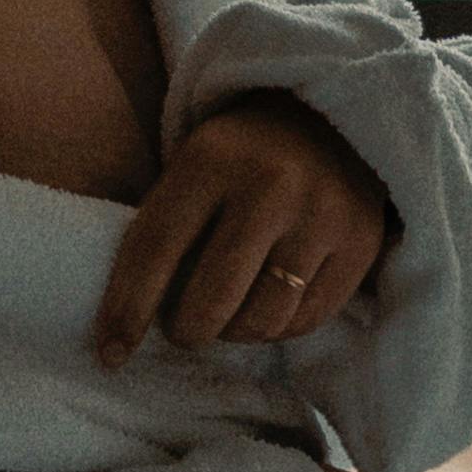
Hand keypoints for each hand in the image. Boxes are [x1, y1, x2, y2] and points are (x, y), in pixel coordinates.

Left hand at [93, 92, 391, 367]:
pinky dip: (277, 328)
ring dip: (234, 333)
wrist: (328, 117)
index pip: (155, 250)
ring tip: (227, 315)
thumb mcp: (191, 165)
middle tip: (183, 328)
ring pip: (263, 319)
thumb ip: (164, 228)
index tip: (110, 354)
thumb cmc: (239, 155)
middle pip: (213, 299)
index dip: (127, 310)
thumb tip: (125, 322)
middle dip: (187, 330)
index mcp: (210, 158)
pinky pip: (306, 320)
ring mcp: (322, 214)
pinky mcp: (361, 241)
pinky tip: (266, 306)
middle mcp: (270, 184)